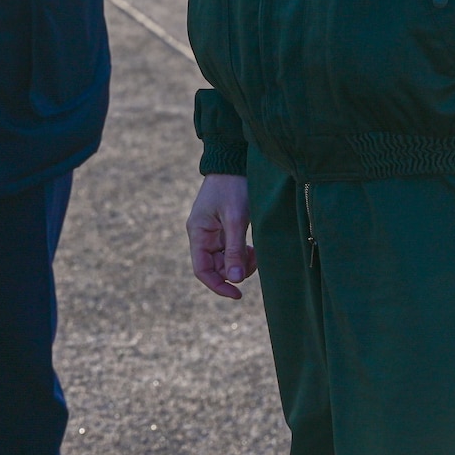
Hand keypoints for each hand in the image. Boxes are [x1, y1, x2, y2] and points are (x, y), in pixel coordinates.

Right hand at [187, 174, 256, 299]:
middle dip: (235, 270)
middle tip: (255, 260)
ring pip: (225, 260)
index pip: (202, 270)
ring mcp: (213, 231)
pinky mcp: (224, 227)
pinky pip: (232, 249)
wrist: (234, 160)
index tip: (238, 294)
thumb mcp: (236, 219)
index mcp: (198, 232)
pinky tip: (253, 247)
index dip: (218, 286)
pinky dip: (243, 253)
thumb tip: (235, 281)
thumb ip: (235, 250)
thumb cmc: (233, 186)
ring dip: (241, 262)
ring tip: (256, 252)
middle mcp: (202, 234)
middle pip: (216, 267)